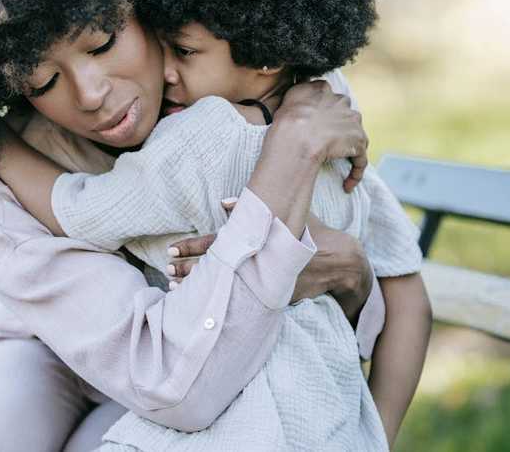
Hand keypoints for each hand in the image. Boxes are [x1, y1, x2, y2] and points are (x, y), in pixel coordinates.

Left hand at [167, 204, 372, 325]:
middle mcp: (258, 264)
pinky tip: (204, 307)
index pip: (219, 244)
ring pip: (226, 287)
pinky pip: (242, 300)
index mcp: (258, 241)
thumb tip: (224, 202)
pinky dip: (223, 301)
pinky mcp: (274, 298)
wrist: (343, 262)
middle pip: (217, 268)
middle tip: (166, 271)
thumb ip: (252, 209)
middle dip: (189, 271)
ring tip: (174, 289)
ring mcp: (265, 283)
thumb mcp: (287, 215)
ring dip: (200, 288)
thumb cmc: (313, 231)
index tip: (172, 251)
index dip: (194, 248)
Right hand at [273, 80, 367, 192]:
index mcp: (322, 89)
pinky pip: (360, 159)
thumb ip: (300, 92)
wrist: (296, 137)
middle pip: (345, 113)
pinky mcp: (358, 142)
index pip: (328, 97)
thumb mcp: (288, 96)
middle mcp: (341, 101)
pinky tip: (347, 184)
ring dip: (349, 149)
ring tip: (339, 164)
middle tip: (329, 143)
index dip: (326, 111)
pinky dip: (355, 172)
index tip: (320, 123)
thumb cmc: (286, 121)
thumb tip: (302, 90)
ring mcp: (352, 122)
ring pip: (355, 136)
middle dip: (341, 127)